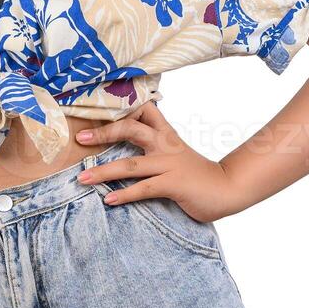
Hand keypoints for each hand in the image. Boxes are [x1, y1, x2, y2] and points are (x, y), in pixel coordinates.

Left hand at [75, 102, 248, 223]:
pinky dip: (125, 194)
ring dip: (104, 171)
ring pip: (131, 164)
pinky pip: (144, 188)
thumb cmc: (197, 174)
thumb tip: (126, 152)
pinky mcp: (173, 184)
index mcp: (166, 134)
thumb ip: (155, 149)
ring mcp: (170, 164)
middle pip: (131, 129)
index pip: (143, 110)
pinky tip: (109, 199)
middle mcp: (166, 145)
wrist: (227, 189)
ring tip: (83, 178)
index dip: (122, 108)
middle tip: (81, 138)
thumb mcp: (175, 154)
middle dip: (104, 133)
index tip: (98, 110)